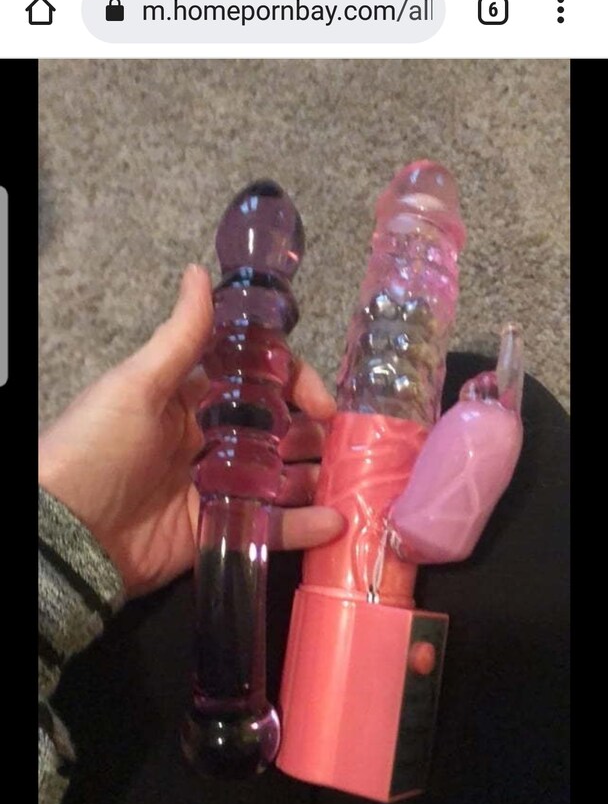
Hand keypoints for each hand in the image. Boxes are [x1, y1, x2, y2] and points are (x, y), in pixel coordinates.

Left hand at [39, 265, 343, 596]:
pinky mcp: (218, 531)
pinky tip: (334, 522)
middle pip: (277, 431)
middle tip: (343, 444)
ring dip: (316, 477)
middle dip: (313, 433)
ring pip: (280, 478)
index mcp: (190, 400)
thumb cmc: (96, 448)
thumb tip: (199, 271)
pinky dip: (302, 525)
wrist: (65, 532)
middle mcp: (208, 442)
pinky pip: (267, 527)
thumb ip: (180, 338)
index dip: (294, 384)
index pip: (256, 382)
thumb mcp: (136, 386)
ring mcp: (216, 489)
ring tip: (348, 481)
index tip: (320, 400)